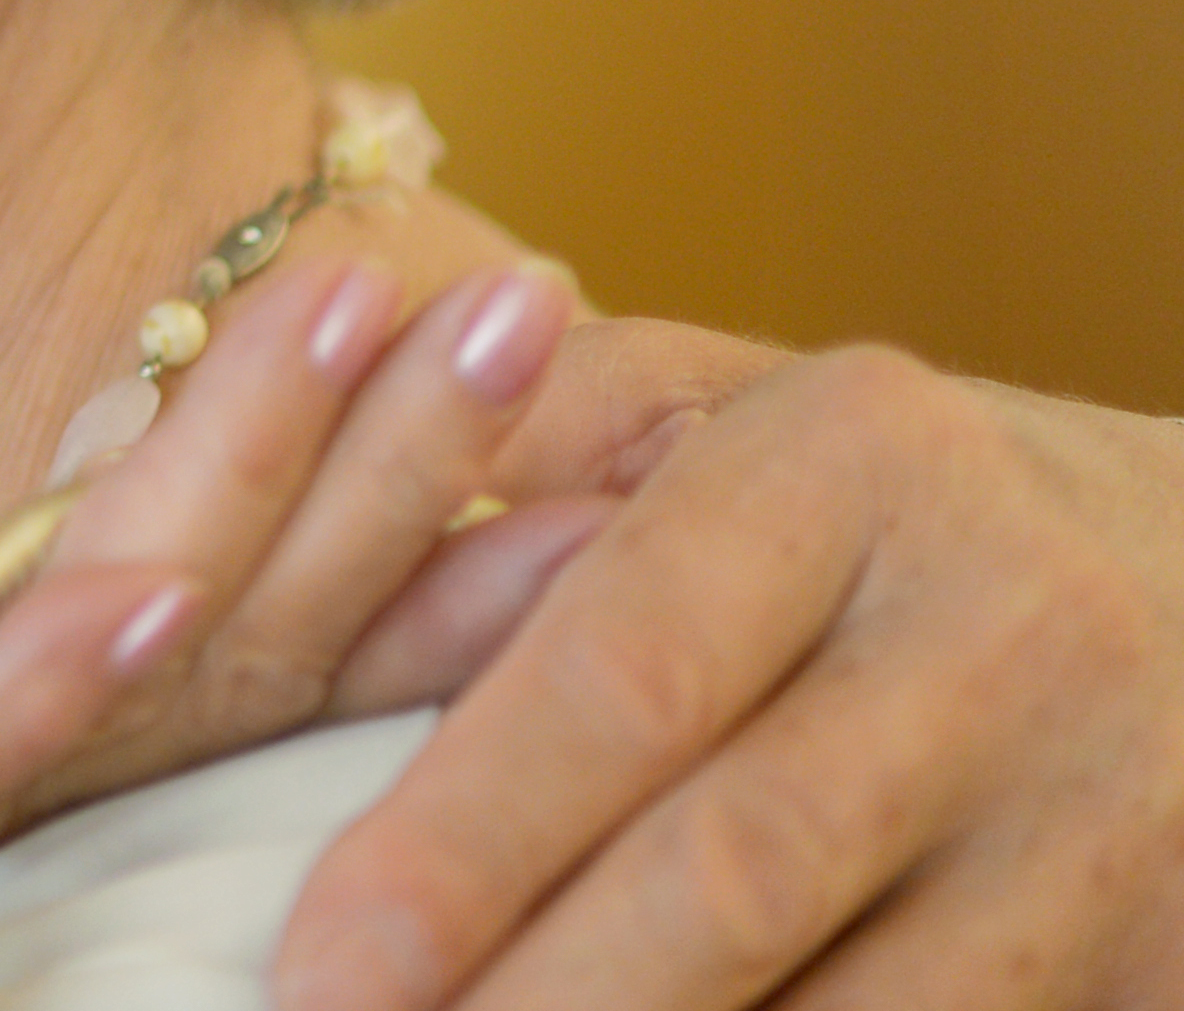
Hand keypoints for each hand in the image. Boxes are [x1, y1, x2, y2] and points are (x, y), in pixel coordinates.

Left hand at [0, 267, 601, 1010]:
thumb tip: (98, 551)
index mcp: (1, 781)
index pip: (268, 647)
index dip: (429, 531)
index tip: (593, 404)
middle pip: (262, 642)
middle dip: (417, 476)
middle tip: (563, 312)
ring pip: (143, 655)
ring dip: (292, 493)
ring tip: (421, 309)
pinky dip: (54, 649)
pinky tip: (152, 569)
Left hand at [0, 277, 1183, 1006]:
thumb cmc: (884, 495)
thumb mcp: (721, 398)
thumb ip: (510, 430)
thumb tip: (255, 483)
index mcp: (849, 460)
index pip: (617, 672)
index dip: (460, 843)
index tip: (317, 967)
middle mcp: (994, 626)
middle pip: (729, 867)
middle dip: (536, 995)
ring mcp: (1100, 805)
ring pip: (849, 1002)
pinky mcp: (1163, 940)